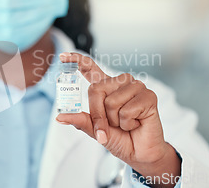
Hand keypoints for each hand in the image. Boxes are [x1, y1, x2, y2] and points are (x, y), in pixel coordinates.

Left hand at [56, 52, 179, 187]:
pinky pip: (127, 110)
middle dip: (98, 115)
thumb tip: (60, 117)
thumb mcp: (94, 130)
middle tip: (109, 127)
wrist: (140, 153)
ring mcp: (136, 86)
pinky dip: (128, 123)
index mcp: (106, 87)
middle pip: (96, 90)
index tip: (63, 56)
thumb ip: (80, 120)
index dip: (77, 61)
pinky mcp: (149, 95)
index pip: (90, 68)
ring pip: (111, 102)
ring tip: (127, 123)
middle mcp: (120, 82)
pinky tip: (137, 123)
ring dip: (116, 121)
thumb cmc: (119, 138)